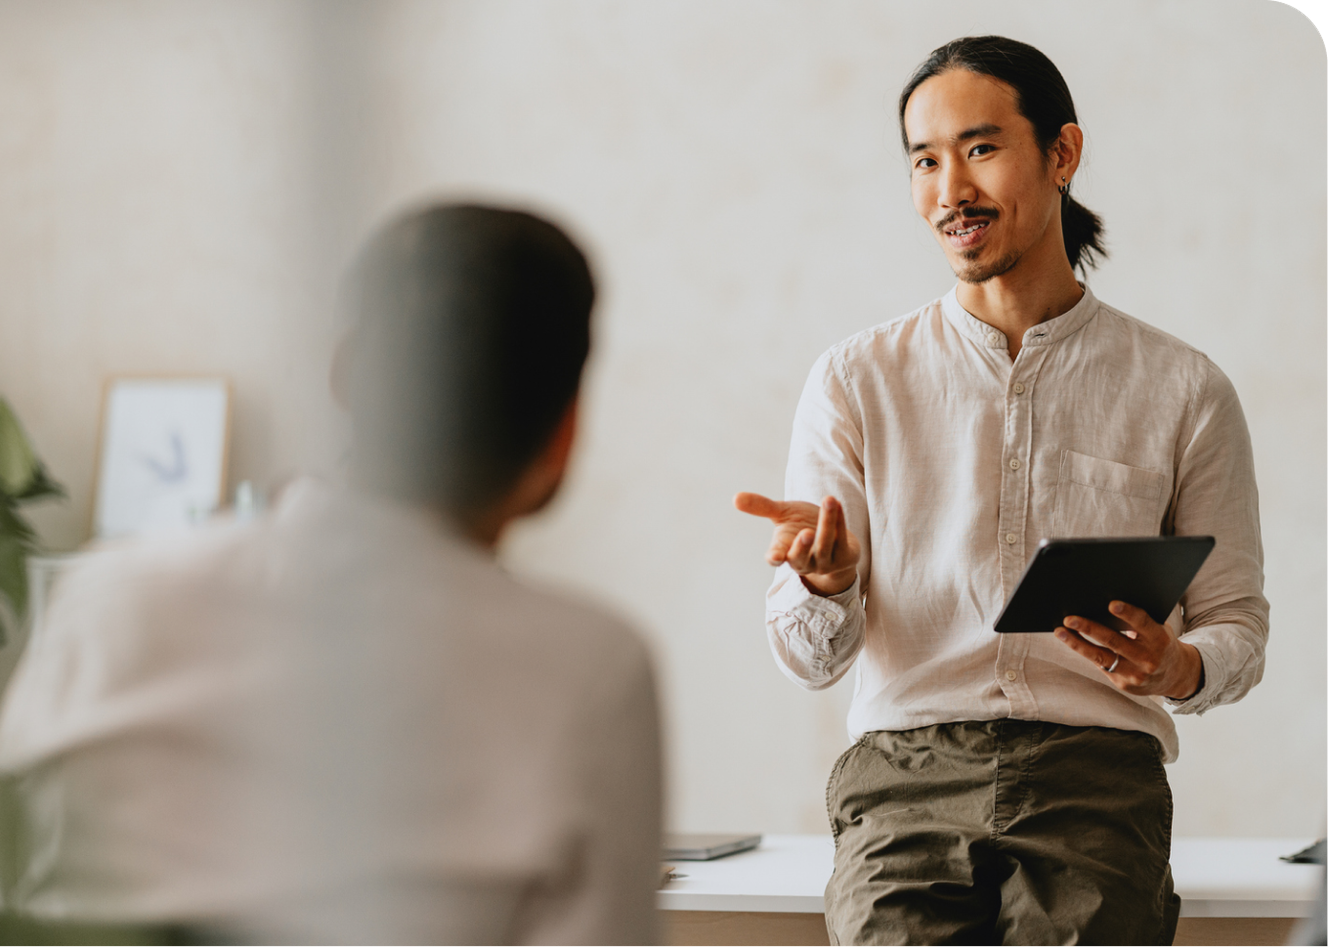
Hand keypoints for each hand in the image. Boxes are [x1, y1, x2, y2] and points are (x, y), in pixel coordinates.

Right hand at [734, 492, 859, 595]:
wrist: (835, 536)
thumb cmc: (802, 524)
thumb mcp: (782, 514)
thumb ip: (761, 507)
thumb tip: (735, 497)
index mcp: (784, 552)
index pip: (776, 559)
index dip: (775, 557)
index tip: (774, 556)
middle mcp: (804, 561)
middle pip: (800, 559)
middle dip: (802, 546)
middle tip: (805, 532)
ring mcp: (825, 562)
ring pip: (825, 545)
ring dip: (827, 523)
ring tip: (828, 500)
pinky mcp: (845, 557)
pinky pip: (842, 540)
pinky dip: (840, 520)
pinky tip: (836, 503)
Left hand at [1054, 601, 1202, 699]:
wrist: (1175, 676)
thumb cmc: (1160, 643)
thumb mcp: (1159, 629)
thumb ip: (1140, 620)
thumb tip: (1105, 601)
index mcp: (1160, 639)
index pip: (1143, 623)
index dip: (1128, 613)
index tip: (1111, 604)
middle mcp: (1148, 658)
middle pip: (1114, 641)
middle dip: (1089, 628)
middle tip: (1069, 618)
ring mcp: (1135, 674)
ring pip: (1101, 657)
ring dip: (1078, 644)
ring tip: (1061, 632)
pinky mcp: (1123, 684)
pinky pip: (1100, 666)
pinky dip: (1085, 652)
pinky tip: (1071, 641)